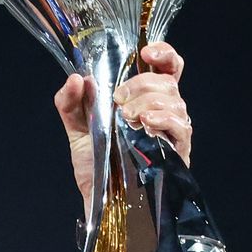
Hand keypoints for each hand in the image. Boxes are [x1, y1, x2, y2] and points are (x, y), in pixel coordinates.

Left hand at [53, 42, 192, 202]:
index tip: (146, 52)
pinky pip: (181, 126)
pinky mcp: (178, 151)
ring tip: (126, 118)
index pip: (166, 67)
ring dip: (148, 102)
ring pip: (175, 100)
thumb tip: (75, 78)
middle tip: (118, 101)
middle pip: (167, 81)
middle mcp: (163, 111)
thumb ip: (69, 102)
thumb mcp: (76, 128)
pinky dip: (163, 119)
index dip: (163, 53)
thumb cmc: (96, 163)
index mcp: (144, 99)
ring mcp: (172, 131)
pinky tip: (146, 123)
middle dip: (141, 84)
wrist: (100, 199)